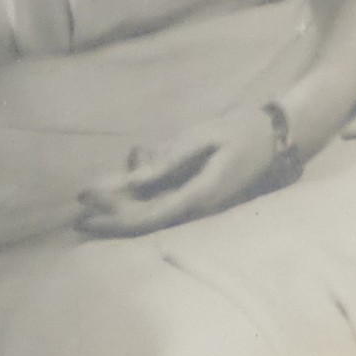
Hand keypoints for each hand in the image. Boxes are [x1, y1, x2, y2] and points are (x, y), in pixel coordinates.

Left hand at [75, 106, 288, 238]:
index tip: (86, 201)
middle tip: (78, 212)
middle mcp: (199, 210)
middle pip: (146, 224)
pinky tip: (125, 183)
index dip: (114, 213)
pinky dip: (141, 198)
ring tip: (91, 200)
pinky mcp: (200, 201)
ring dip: (123, 211)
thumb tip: (133, 180)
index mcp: (200, 196)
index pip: (148, 216)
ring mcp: (201, 209)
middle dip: (111, 219)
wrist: (278, 138)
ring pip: (154, 217)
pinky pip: (164, 206)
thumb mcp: (202, 137)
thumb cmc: (240, 132)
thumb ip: (169, 160)